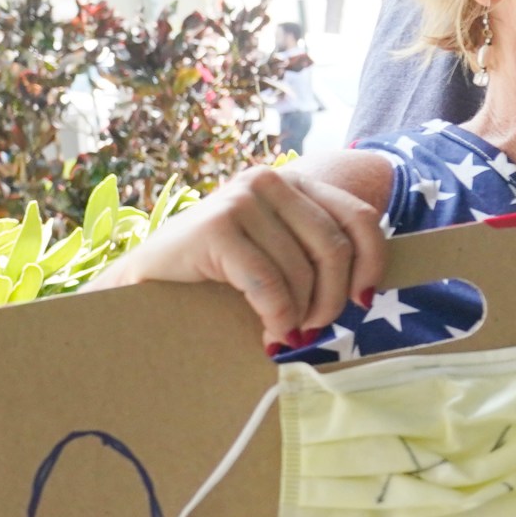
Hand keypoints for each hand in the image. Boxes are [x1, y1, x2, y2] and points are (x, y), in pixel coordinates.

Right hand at [96, 165, 387, 352]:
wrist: (144, 285)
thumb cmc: (218, 278)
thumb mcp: (279, 257)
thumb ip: (317, 259)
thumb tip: (367, 292)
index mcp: (294, 183)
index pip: (359, 218)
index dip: (372, 263)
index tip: (362, 302)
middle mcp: (269, 181)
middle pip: (334, 248)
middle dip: (331, 300)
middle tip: (311, 330)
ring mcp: (241, 198)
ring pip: (302, 270)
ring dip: (299, 315)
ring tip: (282, 335)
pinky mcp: (217, 226)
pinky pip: (269, 283)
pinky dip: (277, 317)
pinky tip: (270, 335)